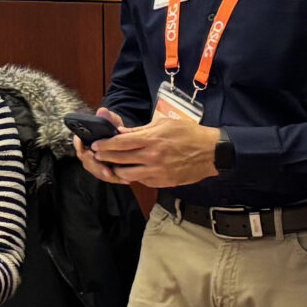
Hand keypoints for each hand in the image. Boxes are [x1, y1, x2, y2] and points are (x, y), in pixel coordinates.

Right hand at [74, 108, 129, 183]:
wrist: (120, 138)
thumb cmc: (114, 129)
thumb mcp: (112, 122)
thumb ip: (108, 118)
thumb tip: (102, 111)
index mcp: (85, 139)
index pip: (78, 142)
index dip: (80, 146)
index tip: (87, 150)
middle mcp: (86, 152)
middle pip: (86, 161)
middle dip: (96, 166)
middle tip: (106, 171)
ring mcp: (93, 162)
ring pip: (96, 171)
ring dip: (105, 175)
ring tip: (115, 176)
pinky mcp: (102, 170)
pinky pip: (106, 176)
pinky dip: (115, 179)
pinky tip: (125, 180)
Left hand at [89, 114, 221, 188]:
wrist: (211, 152)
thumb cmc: (189, 134)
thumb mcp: (165, 124)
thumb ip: (142, 129)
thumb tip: (122, 132)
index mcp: (151, 140)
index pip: (120, 143)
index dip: (104, 145)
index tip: (95, 145)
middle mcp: (152, 157)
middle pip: (119, 160)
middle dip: (104, 157)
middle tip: (97, 155)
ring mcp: (157, 172)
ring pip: (127, 174)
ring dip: (117, 169)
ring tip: (112, 165)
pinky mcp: (162, 182)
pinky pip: (141, 180)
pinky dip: (134, 176)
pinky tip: (132, 170)